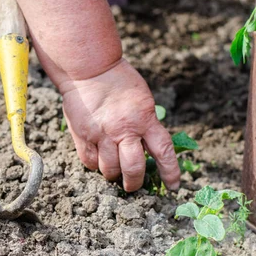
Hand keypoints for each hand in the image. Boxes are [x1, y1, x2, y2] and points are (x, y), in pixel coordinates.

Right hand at [59, 59, 179, 191]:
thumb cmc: (119, 82)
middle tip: (132, 185)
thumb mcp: (142, 101)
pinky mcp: (83, 136)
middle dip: (134, 182)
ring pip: (109, 169)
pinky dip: (95, 164)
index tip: (172, 186)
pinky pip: (90, 162)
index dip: (170, 172)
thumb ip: (146, 125)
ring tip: (112, 169)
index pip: (163, 152)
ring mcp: (102, 135)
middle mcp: (124, 130)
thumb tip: (148, 149)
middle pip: (133, 168)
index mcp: (145, 120)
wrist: (90, 69)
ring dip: (112, 174)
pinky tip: (97, 158)